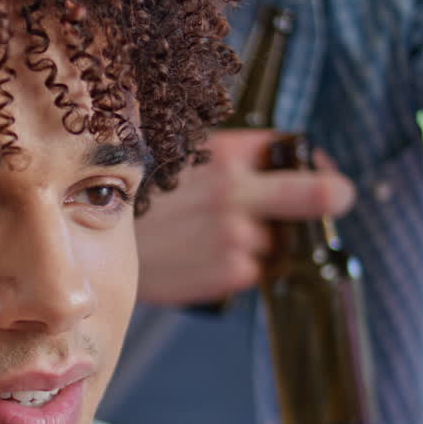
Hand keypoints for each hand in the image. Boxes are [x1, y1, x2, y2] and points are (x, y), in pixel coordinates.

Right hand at [135, 130, 355, 305]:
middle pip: (322, 195)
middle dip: (331, 197)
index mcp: (226, 153)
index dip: (315, 162)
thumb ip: (231, 157)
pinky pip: (259, 269)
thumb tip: (280, 159)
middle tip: (333, 200)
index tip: (318, 173)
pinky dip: (247, 265)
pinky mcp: (229, 274)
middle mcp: (237, 192)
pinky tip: (213, 255)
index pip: (298, 149)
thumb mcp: (178, 154)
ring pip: (286, 240)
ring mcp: (237, 237)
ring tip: (229, 235)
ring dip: (272, 239)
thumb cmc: (135, 195)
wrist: (88, 234)